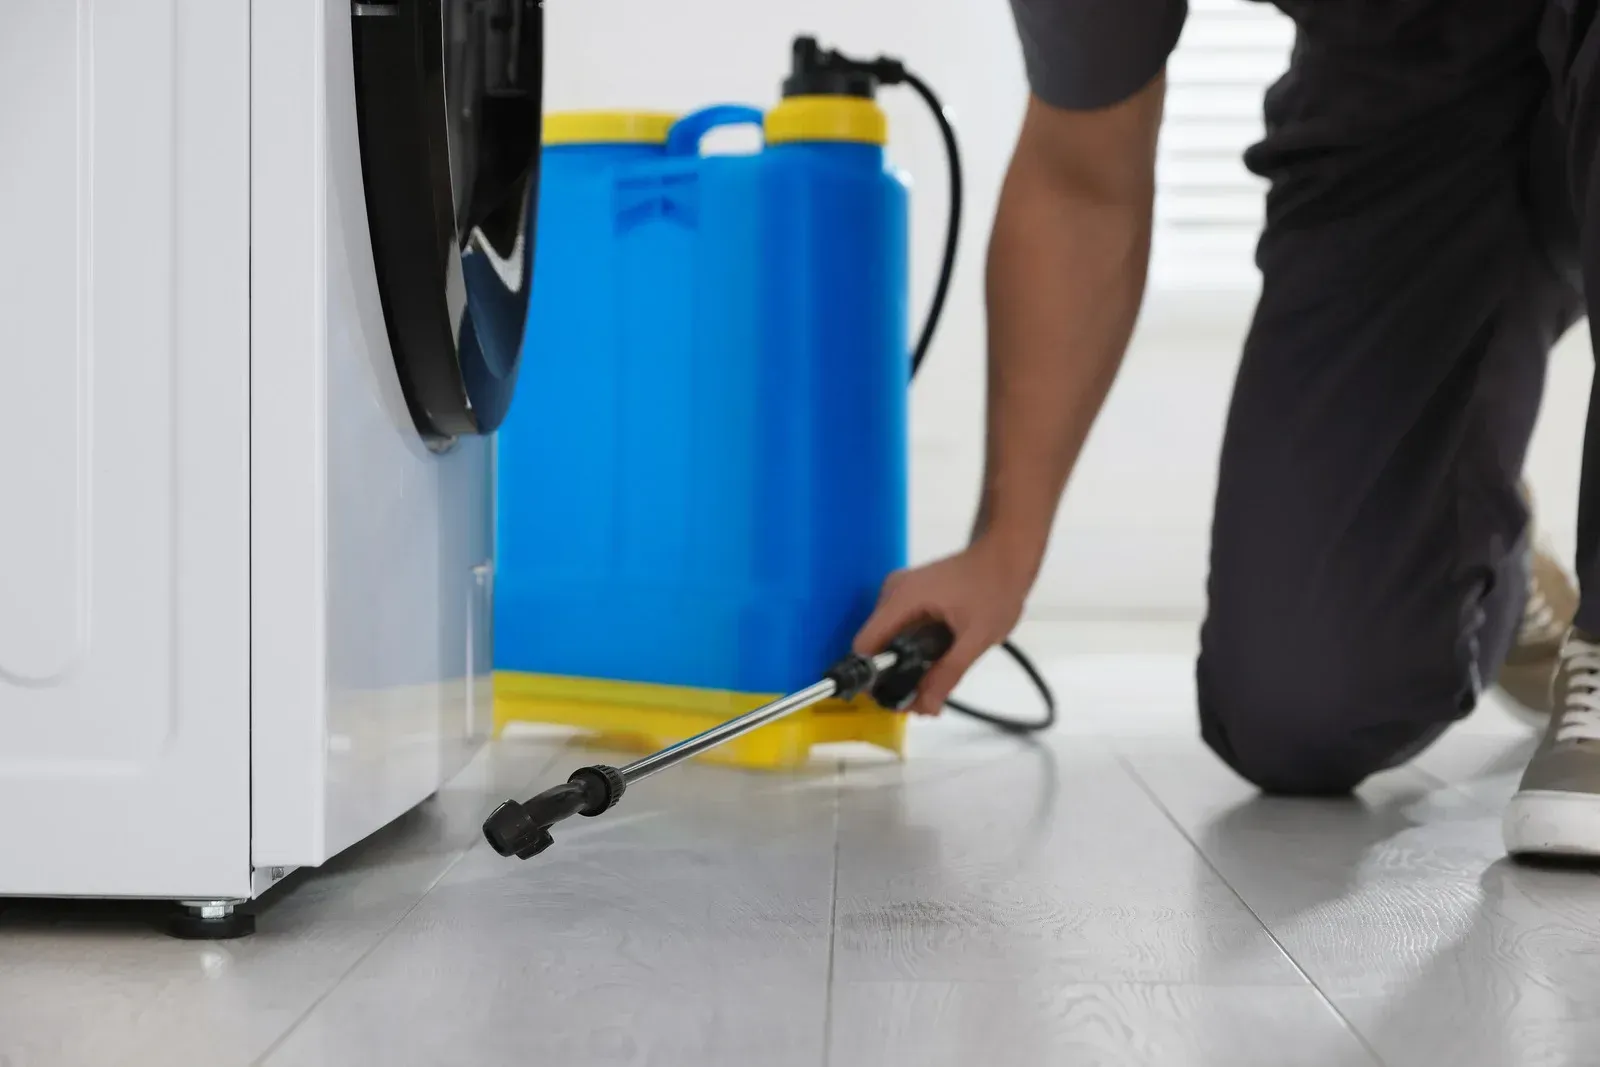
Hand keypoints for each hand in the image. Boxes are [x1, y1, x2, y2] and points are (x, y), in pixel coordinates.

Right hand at [853, 539, 1035, 715]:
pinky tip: (936, 665)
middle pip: (876, 646)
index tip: (898, 700)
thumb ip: (949, 672)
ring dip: (906, 666)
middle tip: (925, 702)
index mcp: (902, 598)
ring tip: (935, 687)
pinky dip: (912, 651)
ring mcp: (899, 593)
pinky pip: (900, 630)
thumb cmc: (995, 590)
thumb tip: (925, 708)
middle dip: (896, 677)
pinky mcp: (909, 596)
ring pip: (888, 640)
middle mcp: (892, 593)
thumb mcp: (977, 636)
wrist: (1006, 556)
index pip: (865, 646)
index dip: (875, 678)